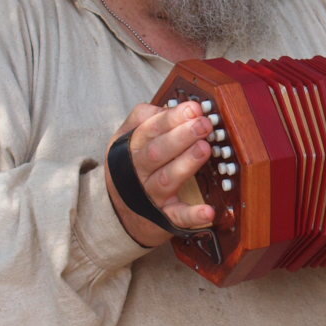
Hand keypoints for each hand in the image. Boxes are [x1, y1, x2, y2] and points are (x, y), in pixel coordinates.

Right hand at [105, 100, 215, 246]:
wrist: (117, 214)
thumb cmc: (130, 169)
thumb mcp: (126, 140)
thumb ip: (144, 119)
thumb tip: (170, 106)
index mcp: (131, 149)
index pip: (150, 129)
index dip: (172, 118)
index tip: (194, 108)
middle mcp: (139, 172)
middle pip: (157, 152)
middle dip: (181, 136)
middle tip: (204, 124)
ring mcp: (151, 196)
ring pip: (166, 179)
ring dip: (186, 164)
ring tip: (204, 148)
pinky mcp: (164, 218)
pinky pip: (177, 217)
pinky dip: (193, 216)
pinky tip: (208, 211)